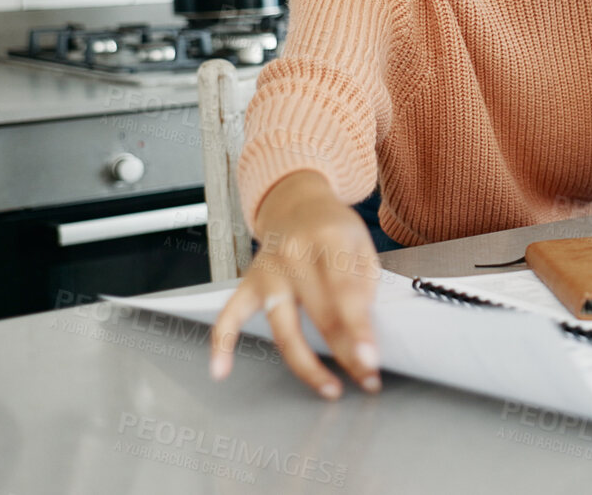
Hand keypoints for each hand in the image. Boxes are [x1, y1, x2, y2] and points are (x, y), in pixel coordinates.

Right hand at [208, 169, 382, 398]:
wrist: (297, 205)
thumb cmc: (334, 230)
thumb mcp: (362, 245)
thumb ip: (365, 285)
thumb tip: (364, 334)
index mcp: (329, 239)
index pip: (346, 293)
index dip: (358, 331)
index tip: (370, 361)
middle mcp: (294, 254)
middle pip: (320, 315)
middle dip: (346, 353)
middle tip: (368, 379)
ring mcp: (267, 271)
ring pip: (283, 328)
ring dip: (307, 365)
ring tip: (330, 388)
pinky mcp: (247, 284)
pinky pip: (228, 316)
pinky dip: (221, 344)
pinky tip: (220, 370)